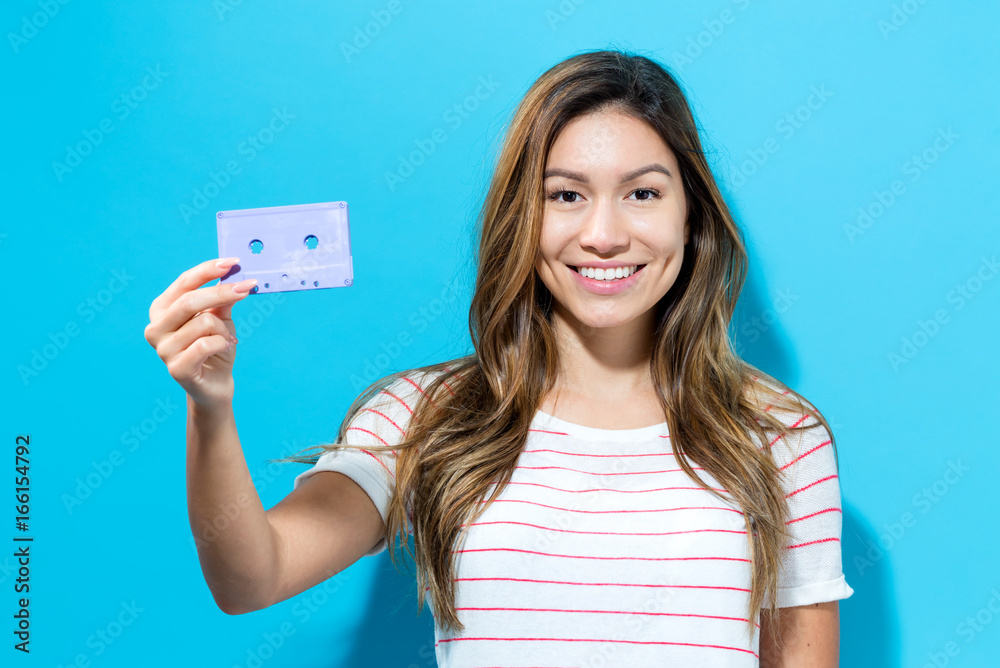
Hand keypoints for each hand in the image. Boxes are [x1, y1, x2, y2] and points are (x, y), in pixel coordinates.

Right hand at [143, 257, 256, 408]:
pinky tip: (222, 349)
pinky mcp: (176, 369)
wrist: (216, 383)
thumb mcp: (219, 317)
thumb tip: (233, 273)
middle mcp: (156, 327)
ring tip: (226, 339)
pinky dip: (222, 344)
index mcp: (162, 310)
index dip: (208, 270)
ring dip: (224, 330)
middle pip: (190, 300)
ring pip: (203, 323)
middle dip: (222, 292)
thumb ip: (222, 297)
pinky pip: (206, 345)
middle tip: (247, 288)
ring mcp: (163, 350)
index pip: (184, 282)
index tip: (233, 262)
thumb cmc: (215, 346)